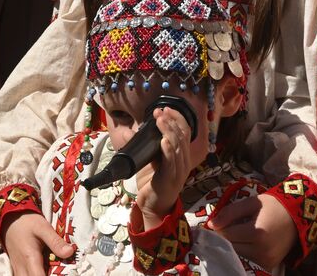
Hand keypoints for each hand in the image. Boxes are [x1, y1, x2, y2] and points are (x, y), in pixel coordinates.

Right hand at [3, 212, 74, 275]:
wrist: (10, 219)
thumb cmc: (27, 222)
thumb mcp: (43, 228)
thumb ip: (55, 241)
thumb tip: (70, 252)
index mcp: (30, 258)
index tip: (63, 274)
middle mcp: (22, 267)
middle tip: (59, 271)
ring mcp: (18, 269)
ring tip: (52, 271)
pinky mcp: (18, 269)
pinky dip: (35, 275)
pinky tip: (44, 270)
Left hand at [134, 106, 191, 228]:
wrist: (153, 206)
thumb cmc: (152, 182)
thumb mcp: (150, 159)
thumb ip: (146, 145)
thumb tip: (131, 130)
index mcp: (181, 154)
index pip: (185, 131)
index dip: (177, 118)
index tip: (164, 108)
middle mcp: (183, 161)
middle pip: (182, 136)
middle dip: (171, 121)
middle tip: (159, 112)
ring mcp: (179, 171)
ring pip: (179, 147)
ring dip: (169, 131)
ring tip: (160, 121)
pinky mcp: (171, 180)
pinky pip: (172, 163)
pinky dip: (169, 151)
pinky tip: (164, 142)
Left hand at [208, 192, 295, 270]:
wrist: (297, 216)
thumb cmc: (273, 206)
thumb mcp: (251, 203)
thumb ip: (230, 212)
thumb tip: (211, 224)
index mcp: (256, 233)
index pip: (226, 234)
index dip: (219, 227)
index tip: (218, 222)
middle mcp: (261, 251)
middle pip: (230, 248)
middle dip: (225, 238)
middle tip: (227, 228)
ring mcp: (266, 261)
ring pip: (238, 256)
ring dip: (233, 247)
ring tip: (237, 235)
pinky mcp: (269, 265)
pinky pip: (248, 262)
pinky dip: (243, 254)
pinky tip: (244, 244)